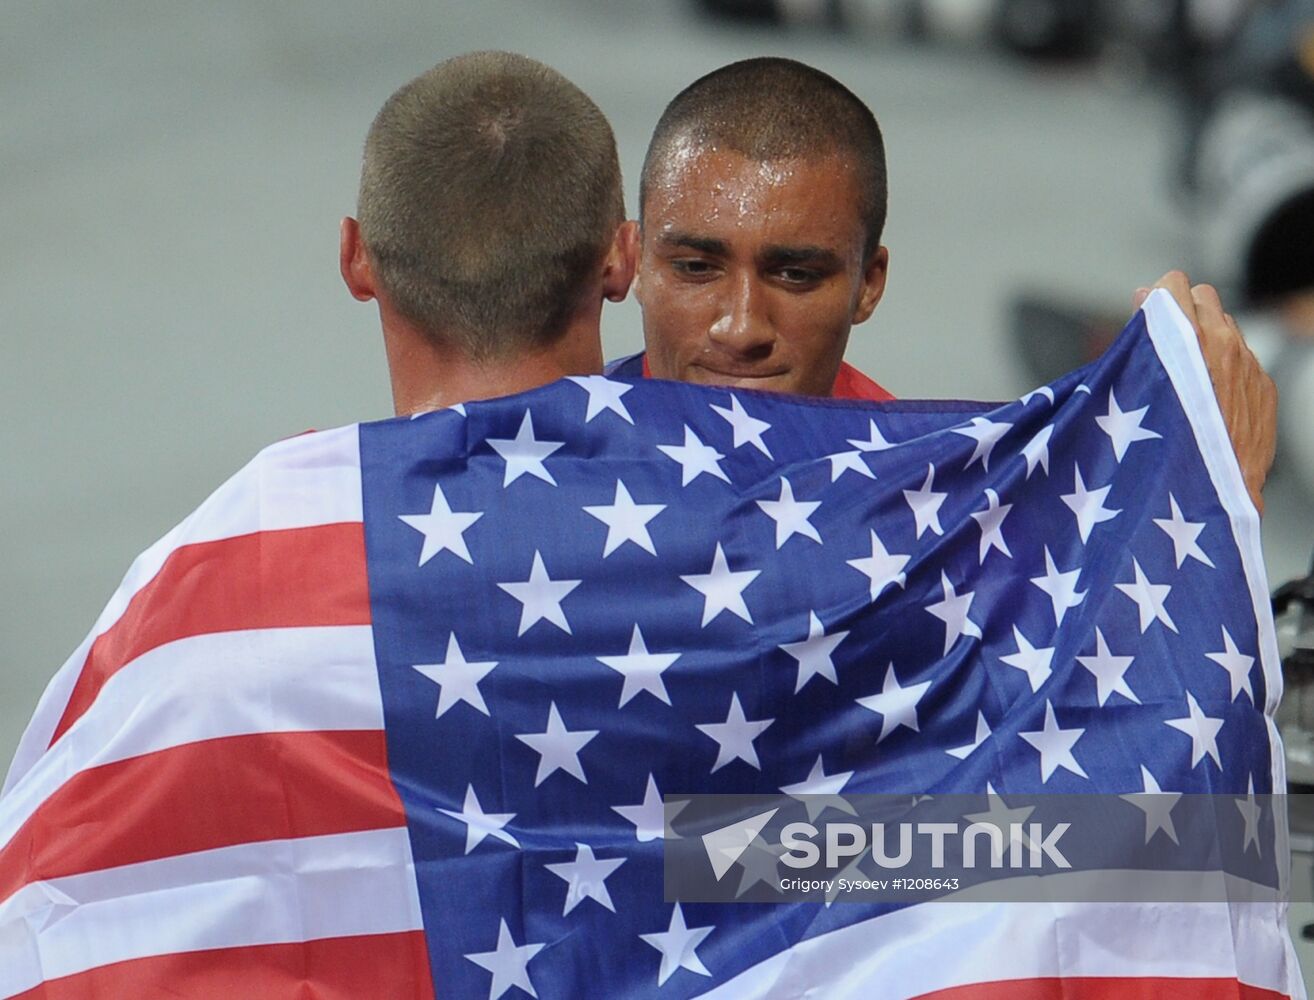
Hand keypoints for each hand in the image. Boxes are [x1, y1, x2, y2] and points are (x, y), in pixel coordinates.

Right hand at [1133, 271, 1276, 513]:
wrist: (1210, 492)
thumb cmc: (1163, 446)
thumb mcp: (1135, 385)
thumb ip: (1141, 336)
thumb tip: (1145, 298)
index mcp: (1187, 339)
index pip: (1174, 285)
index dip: (1157, 299)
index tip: (1148, 315)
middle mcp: (1225, 344)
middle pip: (1204, 297)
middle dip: (1185, 313)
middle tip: (1167, 342)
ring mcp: (1250, 365)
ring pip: (1226, 327)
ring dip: (1207, 340)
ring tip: (1188, 375)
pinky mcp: (1266, 386)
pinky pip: (1245, 360)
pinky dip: (1227, 369)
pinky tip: (1211, 400)